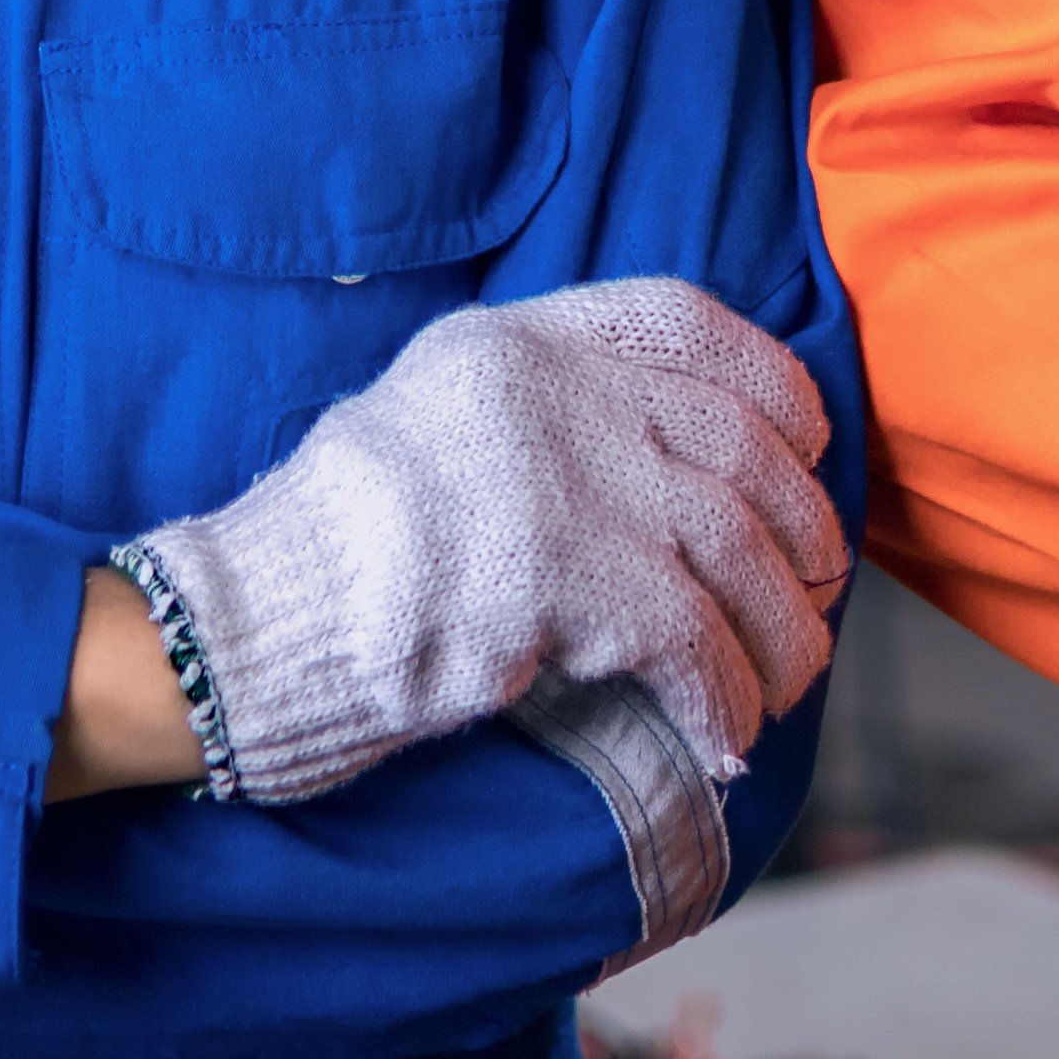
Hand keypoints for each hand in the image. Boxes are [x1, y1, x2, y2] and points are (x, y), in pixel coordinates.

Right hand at [116, 278, 844, 803]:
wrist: (244, 629)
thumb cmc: (341, 553)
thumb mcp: (438, 425)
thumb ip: (547, 419)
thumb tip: (692, 473)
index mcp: (513, 341)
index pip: (686, 323)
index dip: (772, 383)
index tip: (811, 441)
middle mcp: (543, 389)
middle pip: (733, 445)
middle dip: (798, 528)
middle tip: (814, 592)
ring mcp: (551, 475)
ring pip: (731, 546)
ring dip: (777, 630)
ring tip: (780, 683)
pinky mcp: (552, 575)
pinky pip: (689, 638)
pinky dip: (724, 694)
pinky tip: (725, 735)